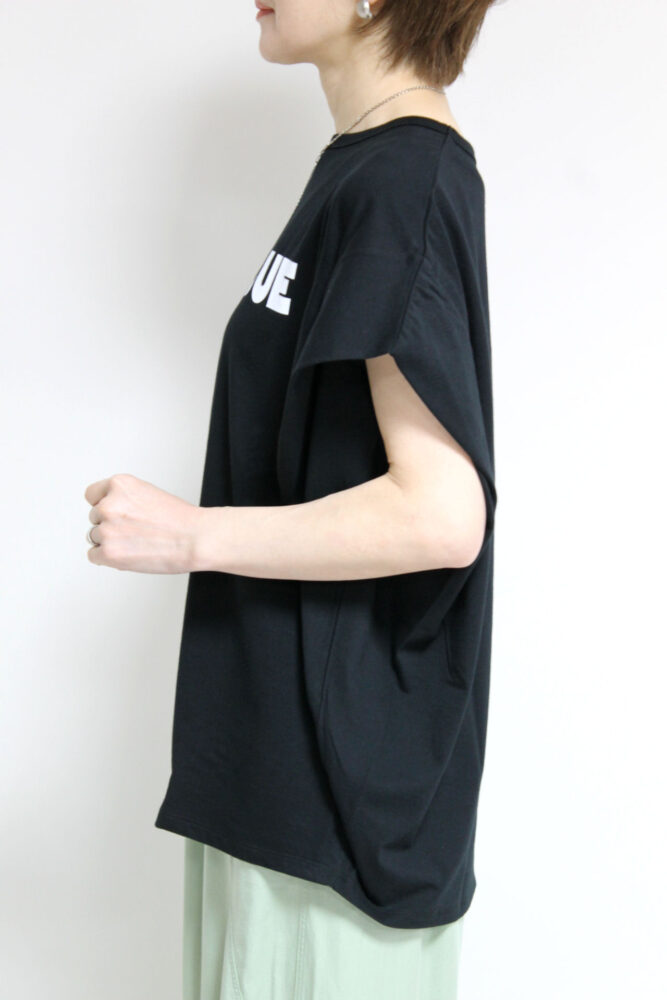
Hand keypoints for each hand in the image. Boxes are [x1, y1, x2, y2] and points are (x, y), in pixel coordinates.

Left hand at [84, 473, 202, 573]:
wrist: (196, 539)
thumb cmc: (180, 519)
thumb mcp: (147, 494)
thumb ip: (123, 499)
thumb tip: (108, 512)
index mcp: (119, 485)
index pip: (92, 495)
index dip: (104, 505)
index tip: (115, 513)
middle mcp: (109, 505)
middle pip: (94, 517)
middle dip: (110, 524)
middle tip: (134, 530)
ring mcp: (107, 530)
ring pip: (95, 537)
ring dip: (111, 542)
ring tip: (137, 542)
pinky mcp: (109, 553)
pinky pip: (94, 556)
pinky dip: (108, 558)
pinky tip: (128, 554)